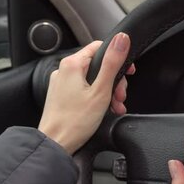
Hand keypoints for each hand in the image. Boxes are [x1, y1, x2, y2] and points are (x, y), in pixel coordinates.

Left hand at [38, 33, 135, 153]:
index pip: (100, 48)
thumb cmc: (75, 122)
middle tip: (121, 97)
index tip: (128, 71)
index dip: (117, 58)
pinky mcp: (62, 96)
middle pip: (98, 66)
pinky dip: (97, 98)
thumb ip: (112, 63)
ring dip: (108, 92)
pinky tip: (105, 110)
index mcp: (72, 64)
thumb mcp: (101, 91)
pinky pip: (84, 90)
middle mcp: (64, 71)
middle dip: (114, 81)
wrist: (55, 144)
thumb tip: (122, 39)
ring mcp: (62, 84)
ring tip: (115, 107)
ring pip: (92, 80)